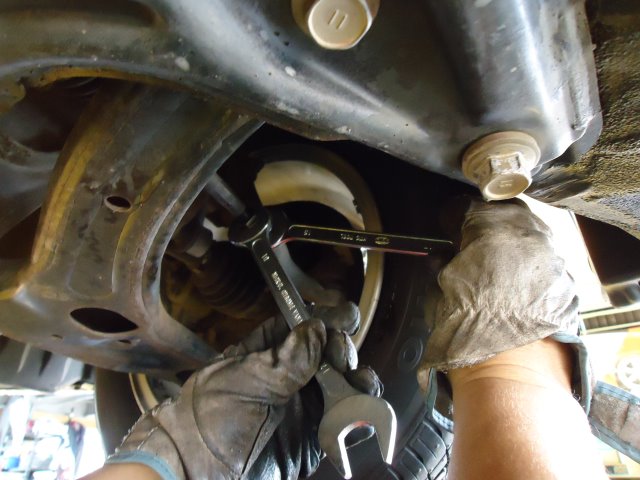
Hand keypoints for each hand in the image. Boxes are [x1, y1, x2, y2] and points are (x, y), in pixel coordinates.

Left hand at [108, 302, 381, 479]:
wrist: (199, 472)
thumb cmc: (212, 417)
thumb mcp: (248, 380)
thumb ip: (288, 358)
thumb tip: (318, 328)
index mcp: (266, 353)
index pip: (301, 327)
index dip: (325, 321)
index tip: (346, 318)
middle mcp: (288, 376)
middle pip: (328, 353)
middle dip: (344, 350)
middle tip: (344, 359)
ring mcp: (303, 406)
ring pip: (340, 385)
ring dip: (357, 380)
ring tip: (361, 381)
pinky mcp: (314, 436)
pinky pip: (343, 420)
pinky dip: (358, 412)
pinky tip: (362, 407)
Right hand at [419, 198, 578, 371]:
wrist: (509, 367)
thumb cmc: (470, 327)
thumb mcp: (441, 287)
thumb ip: (443, 261)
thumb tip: (444, 253)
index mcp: (490, 232)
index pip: (470, 207)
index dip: (455, 215)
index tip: (449, 224)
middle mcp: (528, 236)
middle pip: (508, 212)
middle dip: (489, 221)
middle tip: (474, 237)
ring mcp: (553, 257)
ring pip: (533, 233)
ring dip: (514, 240)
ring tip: (498, 258)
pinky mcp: (567, 280)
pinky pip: (547, 261)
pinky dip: (532, 264)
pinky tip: (518, 281)